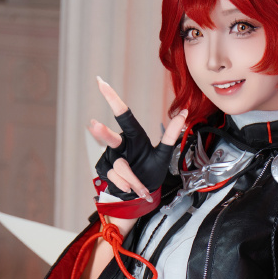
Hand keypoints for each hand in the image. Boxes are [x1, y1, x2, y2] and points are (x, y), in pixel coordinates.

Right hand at [89, 77, 186, 199]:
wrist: (141, 196)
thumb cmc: (150, 172)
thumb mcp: (163, 155)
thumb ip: (171, 135)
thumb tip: (184, 112)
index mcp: (133, 137)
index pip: (123, 115)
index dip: (112, 99)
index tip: (101, 82)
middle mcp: (120, 146)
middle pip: (111, 138)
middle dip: (103, 133)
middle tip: (94, 124)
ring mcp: (111, 158)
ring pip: (120, 167)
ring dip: (133, 180)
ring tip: (140, 189)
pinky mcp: (105, 171)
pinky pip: (116, 178)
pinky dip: (128, 185)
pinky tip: (132, 189)